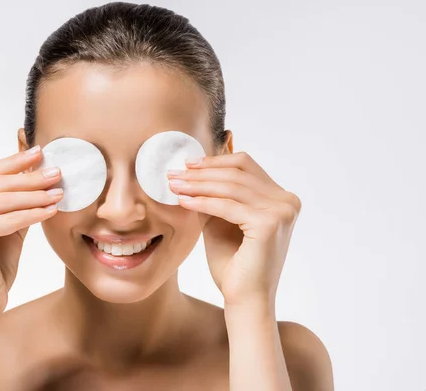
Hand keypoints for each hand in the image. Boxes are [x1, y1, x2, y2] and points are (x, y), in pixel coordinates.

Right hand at [0, 147, 62, 312]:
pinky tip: (51, 210)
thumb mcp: (4, 229)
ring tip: (59, 191)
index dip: (13, 162)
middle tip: (56, 170)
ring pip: (3, 199)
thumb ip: (14, 204)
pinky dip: (32, 213)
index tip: (38, 152)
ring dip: (35, 194)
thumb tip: (36, 175)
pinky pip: (8, 219)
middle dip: (29, 175)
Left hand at [167, 151, 301, 305]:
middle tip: (174, 174)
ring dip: (198, 184)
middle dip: (202, 171)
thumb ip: (214, 196)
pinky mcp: (269, 224)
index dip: (215, 161)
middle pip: (238, 172)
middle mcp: (287, 202)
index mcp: (282, 198)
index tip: (187, 164)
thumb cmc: (234, 265)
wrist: (245, 300)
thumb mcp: (221, 221)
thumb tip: (191, 170)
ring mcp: (281, 212)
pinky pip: (227, 206)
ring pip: (230, 186)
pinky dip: (202, 202)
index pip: (246, 166)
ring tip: (174, 186)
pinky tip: (182, 202)